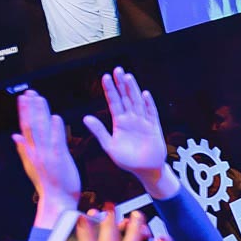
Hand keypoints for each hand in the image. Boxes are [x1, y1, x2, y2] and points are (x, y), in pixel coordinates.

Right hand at [13, 88, 79, 224]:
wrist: (56, 201)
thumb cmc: (49, 184)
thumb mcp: (32, 165)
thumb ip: (23, 149)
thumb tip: (14, 136)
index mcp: (31, 152)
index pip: (25, 127)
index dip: (24, 111)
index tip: (23, 98)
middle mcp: (36, 151)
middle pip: (31, 125)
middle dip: (30, 107)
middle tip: (30, 92)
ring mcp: (47, 155)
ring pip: (41, 130)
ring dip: (40, 113)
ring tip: (39, 98)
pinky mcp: (59, 159)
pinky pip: (56, 142)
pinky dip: (55, 129)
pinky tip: (55, 117)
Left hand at [82, 68, 176, 198]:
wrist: (145, 171)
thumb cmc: (128, 160)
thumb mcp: (109, 146)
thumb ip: (99, 131)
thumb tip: (85, 118)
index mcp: (120, 122)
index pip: (114, 102)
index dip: (110, 90)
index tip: (104, 77)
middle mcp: (131, 119)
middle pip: (126, 98)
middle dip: (121, 84)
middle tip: (117, 69)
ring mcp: (143, 122)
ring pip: (137, 102)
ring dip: (133, 90)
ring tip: (128, 77)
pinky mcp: (154, 128)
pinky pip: (151, 114)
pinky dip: (148, 104)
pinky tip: (144, 94)